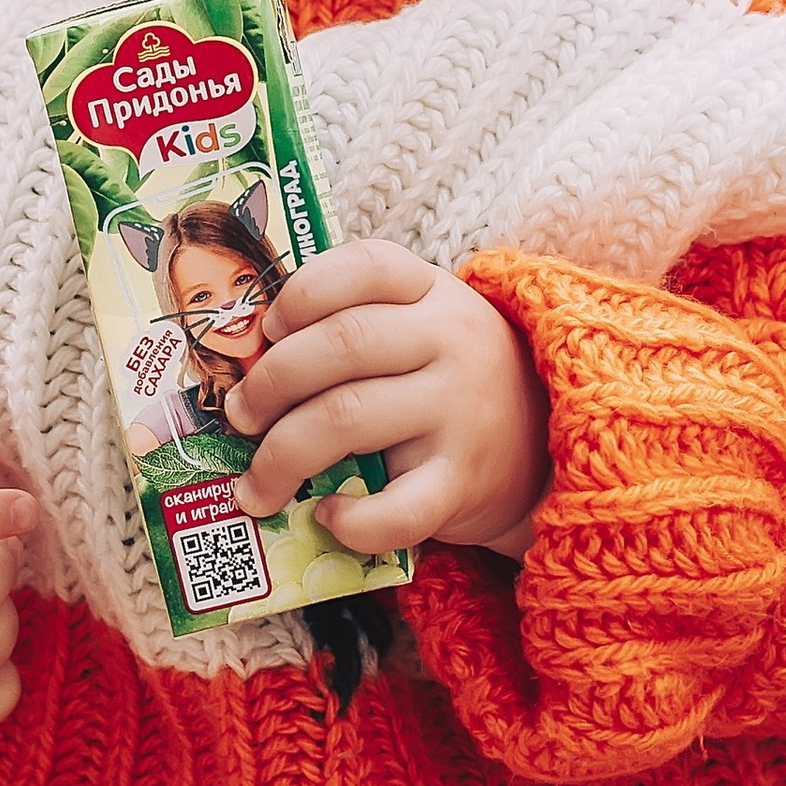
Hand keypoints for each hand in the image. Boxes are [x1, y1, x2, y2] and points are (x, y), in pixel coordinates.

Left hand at [227, 241, 549, 554]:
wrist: (545, 443)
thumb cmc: (450, 380)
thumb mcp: (421, 326)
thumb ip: (352, 324)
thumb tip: (250, 364)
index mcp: (432, 293)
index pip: (367, 265)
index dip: (304, 292)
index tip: (269, 328)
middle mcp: (451, 342)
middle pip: (341, 343)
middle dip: (270, 382)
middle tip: (240, 415)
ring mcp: (460, 411)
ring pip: (347, 418)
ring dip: (280, 457)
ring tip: (256, 485)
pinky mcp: (463, 483)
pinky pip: (396, 508)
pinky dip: (350, 520)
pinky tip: (326, 517)